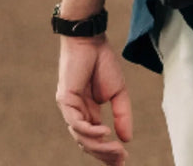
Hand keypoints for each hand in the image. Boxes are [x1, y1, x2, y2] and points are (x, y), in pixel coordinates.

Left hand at [56, 35, 133, 163]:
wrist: (91, 40)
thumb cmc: (103, 61)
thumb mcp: (118, 92)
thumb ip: (122, 115)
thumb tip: (127, 139)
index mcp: (88, 113)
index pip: (96, 140)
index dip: (108, 152)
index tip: (124, 161)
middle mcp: (77, 114)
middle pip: (88, 143)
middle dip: (105, 154)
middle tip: (121, 159)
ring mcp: (69, 109)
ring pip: (81, 137)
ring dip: (99, 146)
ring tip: (117, 150)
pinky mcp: (65, 100)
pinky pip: (76, 123)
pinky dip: (90, 130)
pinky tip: (104, 132)